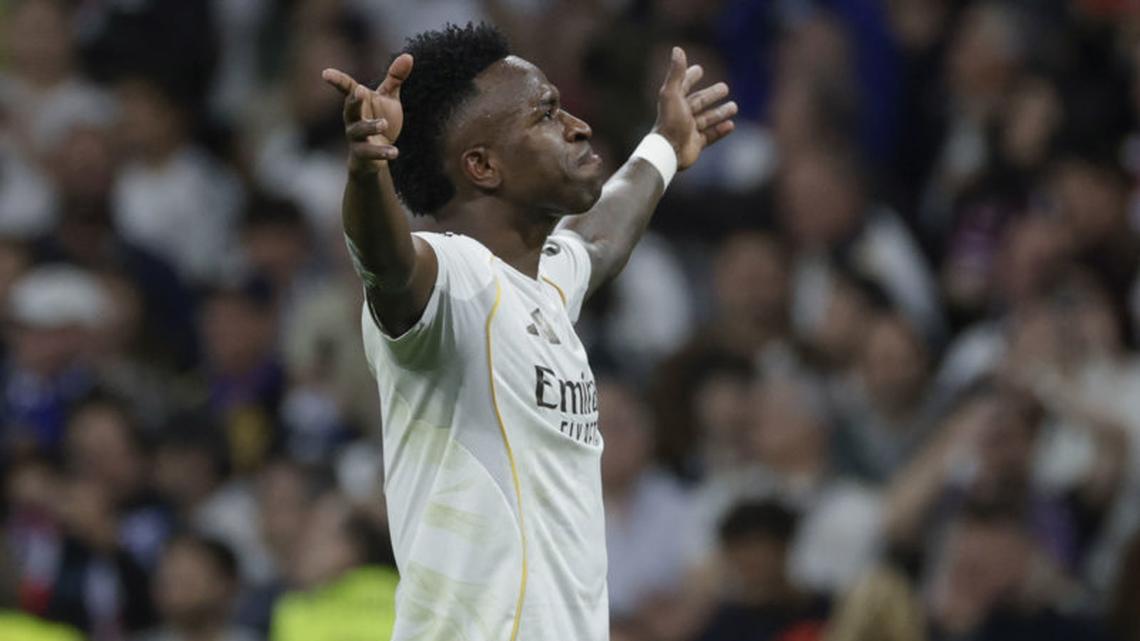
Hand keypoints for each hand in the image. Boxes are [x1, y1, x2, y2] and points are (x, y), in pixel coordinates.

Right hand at [322, 54, 413, 174]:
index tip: (326, 73)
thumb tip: (409, 56)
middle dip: (354, 100)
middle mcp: (352, 118)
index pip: (347, 88)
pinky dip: (382, 152)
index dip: (337, 80)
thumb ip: (395, 78)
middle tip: (361, 90)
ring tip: (384, 124)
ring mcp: (355, 137)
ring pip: (359, 131)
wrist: (375, 155)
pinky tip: (395, 152)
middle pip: (350, 108)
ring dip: (371, 126)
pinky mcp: (362, 154)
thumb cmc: (379, 120)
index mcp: (357, 102)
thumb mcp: (388, 98)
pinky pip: (370, 153)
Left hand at [652, 47, 736, 170]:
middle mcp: (681, 115)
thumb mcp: (672, 93)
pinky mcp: (695, 145)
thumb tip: (678, 49)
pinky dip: (720, 130)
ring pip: (706, 119)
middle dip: (711, 95)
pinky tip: (731, 125)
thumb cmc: (670, 121)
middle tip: (725, 88)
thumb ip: (676, 72)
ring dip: (720, 113)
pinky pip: (710, 136)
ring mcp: (688, 131)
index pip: (683, 86)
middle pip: (698, 102)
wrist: (669, 151)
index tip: (699, 69)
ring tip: (734, 107)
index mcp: (674, 102)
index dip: (690, 77)